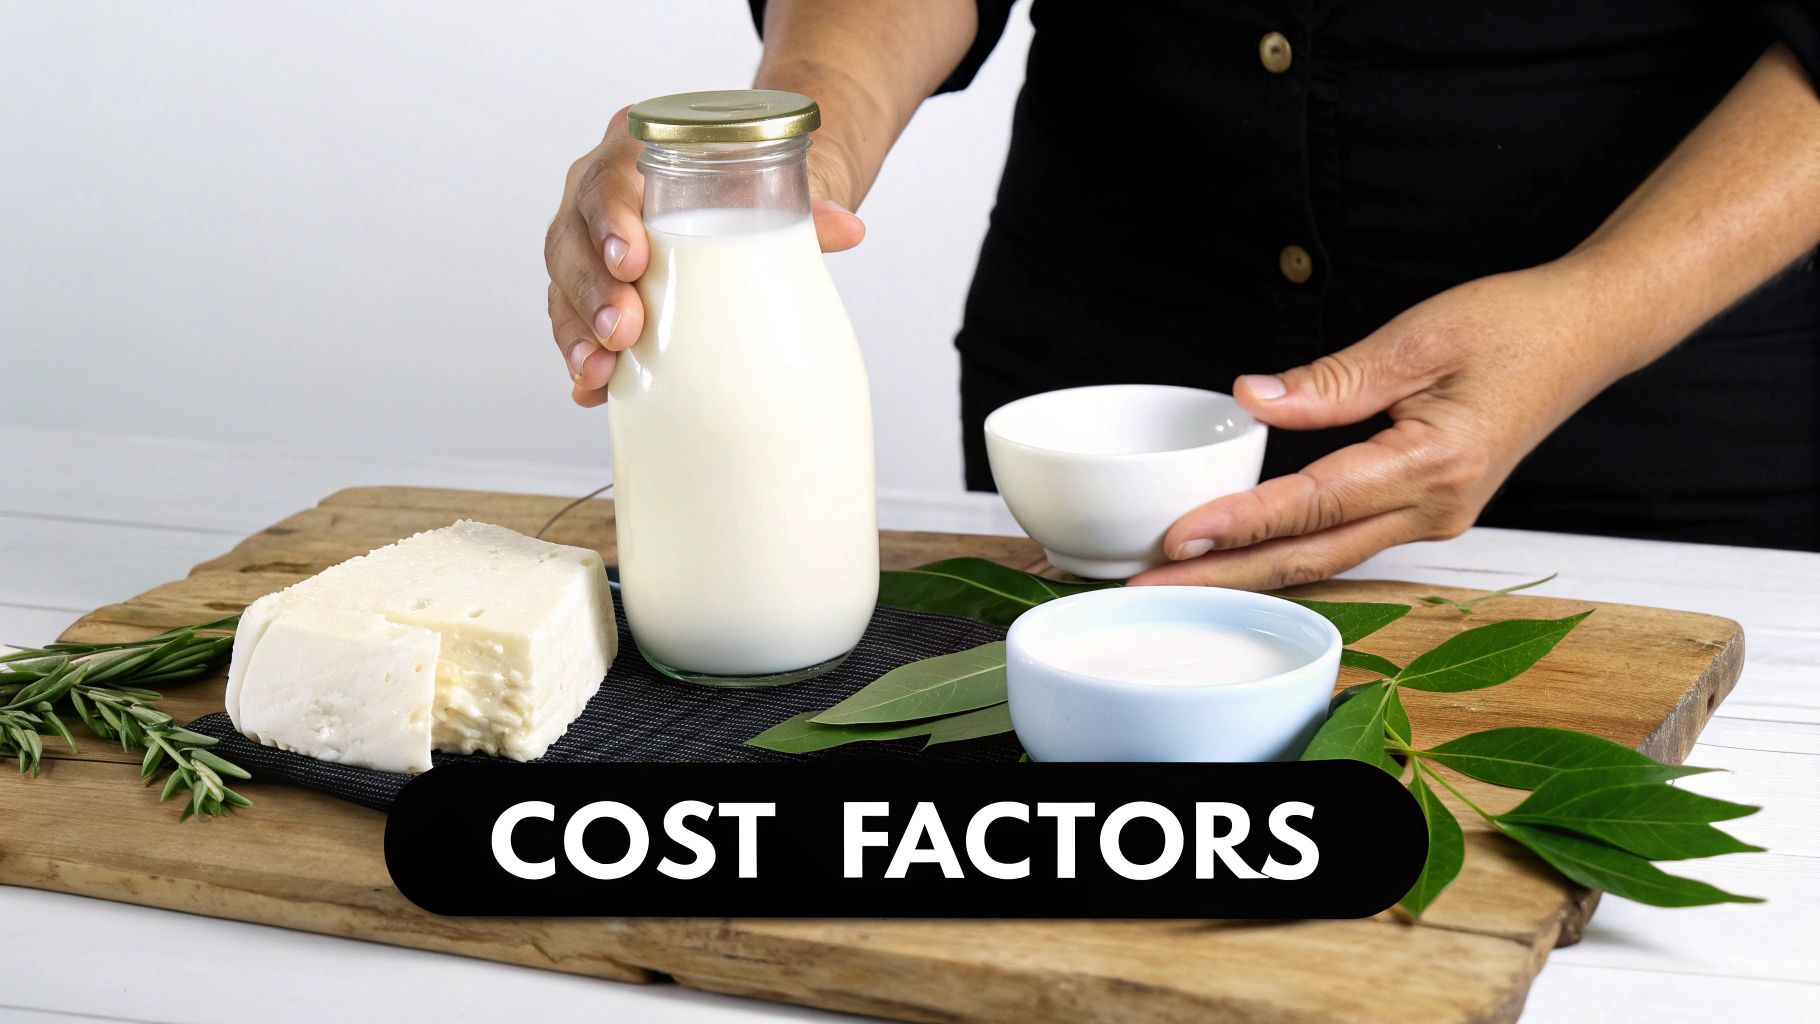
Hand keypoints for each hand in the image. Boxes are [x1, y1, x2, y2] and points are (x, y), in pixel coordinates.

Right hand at [544, 106, 865, 405]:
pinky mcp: (588, 292)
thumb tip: (849, 230)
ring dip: (577, 331)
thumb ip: (803, 208)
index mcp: (630, 154)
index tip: (634, 261)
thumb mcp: (769, 192)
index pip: (607, 180)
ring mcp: (586, 245)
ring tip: (599, 372)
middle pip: (573, 238)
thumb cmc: (743, 188)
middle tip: (623, 330)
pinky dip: (579, 357)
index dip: (611, 221)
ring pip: (563, 284)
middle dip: (593, 289)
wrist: (743, 202)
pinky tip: (590, 390)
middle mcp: (596, 195)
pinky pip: (570, 322)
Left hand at [1130, 262, 1633, 589]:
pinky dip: (1290, 553)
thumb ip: (1331, 378)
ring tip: (1181, 578)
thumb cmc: (1515, 326)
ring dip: (1252, 571)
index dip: (1239, 523)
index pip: (1313, 502)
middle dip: (1226, 576)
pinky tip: (1244, 555)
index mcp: (1433, 464)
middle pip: (1311, 556)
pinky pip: (1348, 544)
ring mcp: (1435, 518)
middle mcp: (1434, 508)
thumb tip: (1252, 398)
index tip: (1177, 537)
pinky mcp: (1430, 512)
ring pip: (1327, 560)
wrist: (1589, 335)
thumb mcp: (1419, 338)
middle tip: (1150, 586)